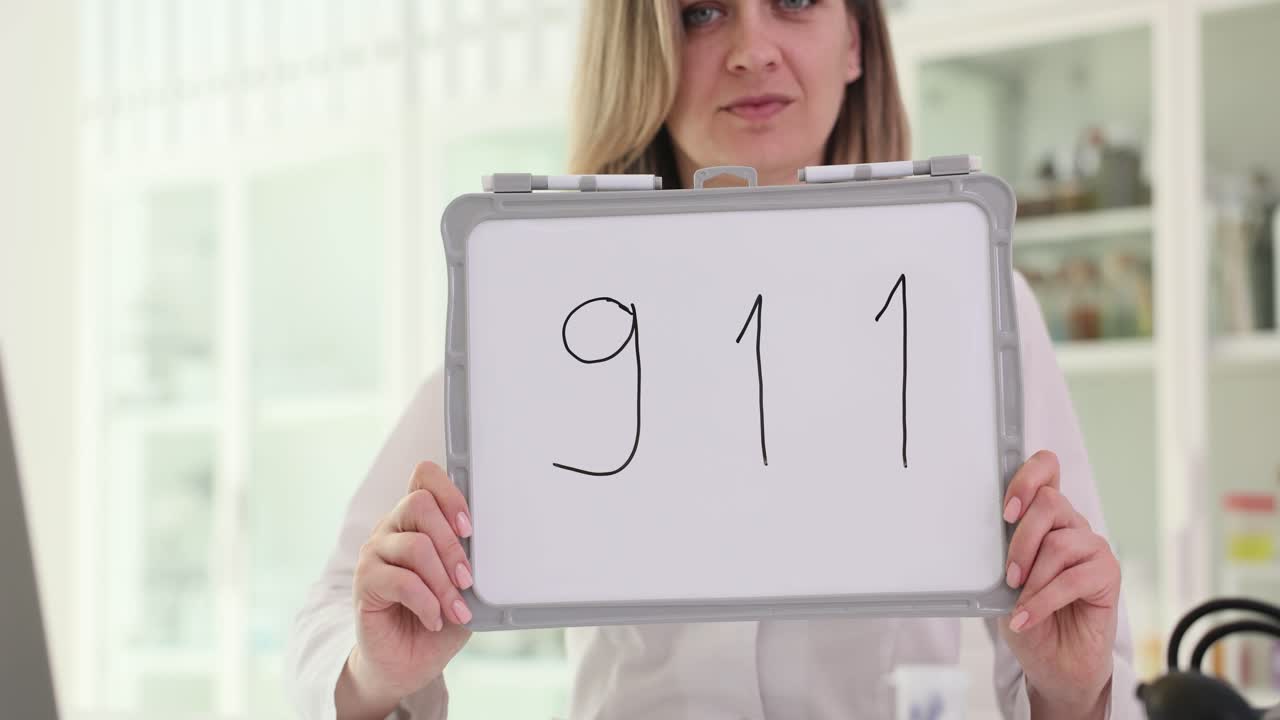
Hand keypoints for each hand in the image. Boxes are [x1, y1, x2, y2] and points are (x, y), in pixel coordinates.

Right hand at [337, 461, 474, 719]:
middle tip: (468, 579)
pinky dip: (427, 603)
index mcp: (417, 520)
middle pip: (419, 503)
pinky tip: (434, 619)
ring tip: (455, 609)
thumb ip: (474, 564)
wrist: (407, 662)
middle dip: (452, 544)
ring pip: (416, 545)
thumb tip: (496, 555)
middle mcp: (392, 528)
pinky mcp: (365, 581)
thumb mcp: (465, 589)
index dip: (449, 492)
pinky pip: (403, 581)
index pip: (425, 477)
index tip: (469, 527)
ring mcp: (375, 552)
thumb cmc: (438, 618)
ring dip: (443, 582)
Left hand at [998, 450, 1119, 719]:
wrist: (1052, 661)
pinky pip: (1073, 578)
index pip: (1046, 470)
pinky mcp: (1108, 574)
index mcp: (1045, 517)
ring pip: (1059, 542)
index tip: (1008, 510)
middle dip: (1021, 540)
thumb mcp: (1003, 582)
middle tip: (1009, 574)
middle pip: (1050, 503)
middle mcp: (1071, 525)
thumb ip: (1004, 552)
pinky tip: (1026, 617)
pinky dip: (1043, 600)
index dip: (1028, 478)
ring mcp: (1092, 547)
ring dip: (1033, 577)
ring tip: (1019, 601)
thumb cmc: (1027, 615)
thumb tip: (992, 537)